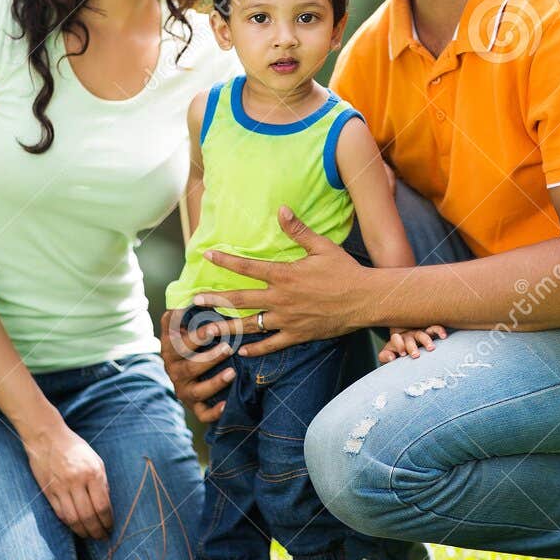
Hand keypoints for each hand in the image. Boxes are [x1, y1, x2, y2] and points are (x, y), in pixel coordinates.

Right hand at [23, 423, 112, 539]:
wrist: (47, 438)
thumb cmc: (75, 448)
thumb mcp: (96, 460)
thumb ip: (102, 483)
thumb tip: (106, 506)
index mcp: (92, 473)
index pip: (102, 505)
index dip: (107, 521)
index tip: (111, 528)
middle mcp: (76, 482)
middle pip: (88, 516)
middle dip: (97, 531)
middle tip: (102, 538)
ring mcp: (60, 488)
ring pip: (73, 519)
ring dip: (83, 532)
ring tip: (90, 536)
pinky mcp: (48, 491)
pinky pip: (60, 513)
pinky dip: (69, 524)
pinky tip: (76, 527)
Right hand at [159, 309, 237, 422]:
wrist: (183, 373)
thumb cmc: (187, 342)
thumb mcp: (179, 327)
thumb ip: (179, 313)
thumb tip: (188, 295)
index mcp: (171, 350)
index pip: (179, 344)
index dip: (196, 337)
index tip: (213, 328)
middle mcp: (174, 371)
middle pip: (189, 367)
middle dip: (209, 358)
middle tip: (228, 347)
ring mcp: (184, 390)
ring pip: (197, 390)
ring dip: (214, 382)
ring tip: (232, 372)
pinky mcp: (194, 407)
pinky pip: (202, 414)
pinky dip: (213, 412)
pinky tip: (226, 404)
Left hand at [194, 207, 367, 355]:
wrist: (365, 300)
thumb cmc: (345, 271)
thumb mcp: (322, 246)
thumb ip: (298, 230)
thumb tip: (280, 208)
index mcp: (284, 275)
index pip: (247, 267)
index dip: (225, 260)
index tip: (207, 255)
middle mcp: (280, 299)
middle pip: (240, 300)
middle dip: (214, 300)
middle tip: (193, 302)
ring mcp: (287, 320)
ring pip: (249, 326)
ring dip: (226, 328)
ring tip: (206, 332)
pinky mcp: (297, 335)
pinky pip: (271, 345)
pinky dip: (255, 349)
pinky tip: (241, 351)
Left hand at [379, 325, 447, 363]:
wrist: (406, 331)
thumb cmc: (398, 347)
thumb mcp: (389, 351)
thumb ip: (385, 355)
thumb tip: (391, 358)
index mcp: (398, 340)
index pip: (396, 339)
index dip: (398, 345)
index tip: (402, 354)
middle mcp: (409, 335)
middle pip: (410, 339)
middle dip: (412, 347)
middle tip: (415, 355)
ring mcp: (419, 332)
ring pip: (422, 334)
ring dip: (426, 340)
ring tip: (431, 348)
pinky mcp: (430, 331)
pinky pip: (434, 328)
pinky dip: (439, 330)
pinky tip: (444, 336)